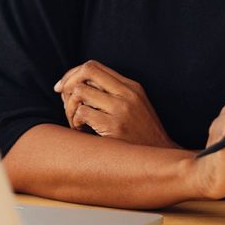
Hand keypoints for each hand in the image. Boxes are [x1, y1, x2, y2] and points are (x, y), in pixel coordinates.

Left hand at [53, 60, 181, 148]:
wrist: (162, 158)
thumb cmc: (142, 135)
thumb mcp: (135, 106)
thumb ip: (113, 93)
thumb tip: (79, 86)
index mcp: (131, 86)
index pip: (94, 66)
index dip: (73, 73)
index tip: (63, 86)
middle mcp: (126, 93)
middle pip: (86, 71)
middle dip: (68, 83)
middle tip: (62, 99)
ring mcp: (121, 109)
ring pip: (80, 92)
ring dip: (70, 107)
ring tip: (75, 121)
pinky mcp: (114, 127)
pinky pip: (83, 113)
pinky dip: (76, 121)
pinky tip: (82, 131)